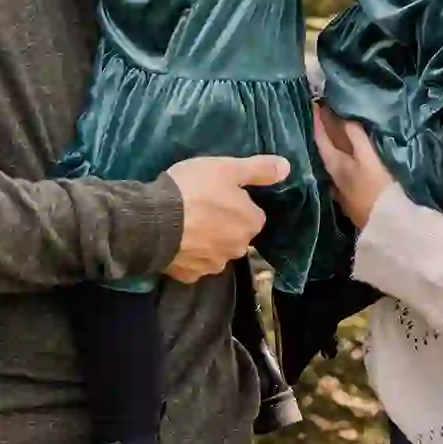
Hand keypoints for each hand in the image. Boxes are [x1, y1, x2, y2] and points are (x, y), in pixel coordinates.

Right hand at [163, 154, 288, 282]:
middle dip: (223, 225)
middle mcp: (238, 249)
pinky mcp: (189, 275)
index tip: (217, 194)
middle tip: (200, 207)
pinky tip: (175, 242)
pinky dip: (187, 255)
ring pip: (215, 251)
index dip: (236, 202)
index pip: (252, 213)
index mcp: (251, 224)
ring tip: (184, 224)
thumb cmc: (194, 189)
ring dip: (206, 241)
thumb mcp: (227, 168)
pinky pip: (193, 264)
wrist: (154, 221)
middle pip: (235, 234)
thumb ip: (259, 169)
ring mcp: (213, 265)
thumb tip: (287, 168)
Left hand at [311, 106, 393, 230]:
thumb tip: (344, 116)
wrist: (389, 225)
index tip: (315, 103)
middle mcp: (334, 177)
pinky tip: (349, 160)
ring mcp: (342, 190)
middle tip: (325, 113)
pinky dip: (344, 162)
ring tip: (337, 132)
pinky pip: (343, 175)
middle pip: (326, 150)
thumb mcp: (368, 159)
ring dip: (333, 147)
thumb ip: (356, 138)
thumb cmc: (379, 189)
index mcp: (335, 165)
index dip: (318, 121)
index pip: (322, 138)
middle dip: (324, 132)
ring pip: (333, 163)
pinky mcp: (352, 200)